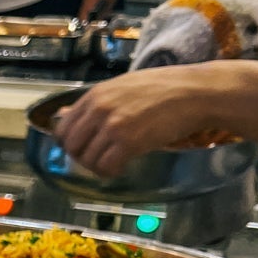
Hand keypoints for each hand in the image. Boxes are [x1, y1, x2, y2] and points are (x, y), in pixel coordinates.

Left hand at [51, 70, 210, 177]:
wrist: (195, 92)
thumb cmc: (163, 88)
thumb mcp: (122, 86)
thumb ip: (95, 102)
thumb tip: (64, 114)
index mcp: (95, 95)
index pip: (63, 128)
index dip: (70, 143)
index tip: (82, 148)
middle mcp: (99, 110)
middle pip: (72, 146)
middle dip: (82, 157)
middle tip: (97, 159)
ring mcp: (113, 126)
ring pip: (87, 159)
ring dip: (97, 167)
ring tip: (112, 163)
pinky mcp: (129, 142)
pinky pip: (106, 167)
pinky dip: (110, 172)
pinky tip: (121, 167)